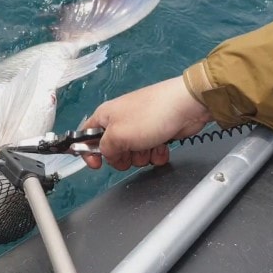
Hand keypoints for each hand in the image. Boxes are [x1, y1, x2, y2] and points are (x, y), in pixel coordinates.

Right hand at [81, 76, 212, 170]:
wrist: (186, 106)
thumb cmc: (149, 116)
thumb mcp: (117, 135)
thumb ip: (105, 149)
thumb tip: (107, 154)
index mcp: (105, 115)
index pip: (87, 136)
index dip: (88, 152)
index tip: (97, 165)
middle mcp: (120, 120)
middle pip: (112, 149)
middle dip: (122, 157)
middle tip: (130, 152)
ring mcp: (139, 127)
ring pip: (133, 153)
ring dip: (142, 156)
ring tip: (151, 146)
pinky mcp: (156, 133)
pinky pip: (150, 151)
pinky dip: (156, 153)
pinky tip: (162, 146)